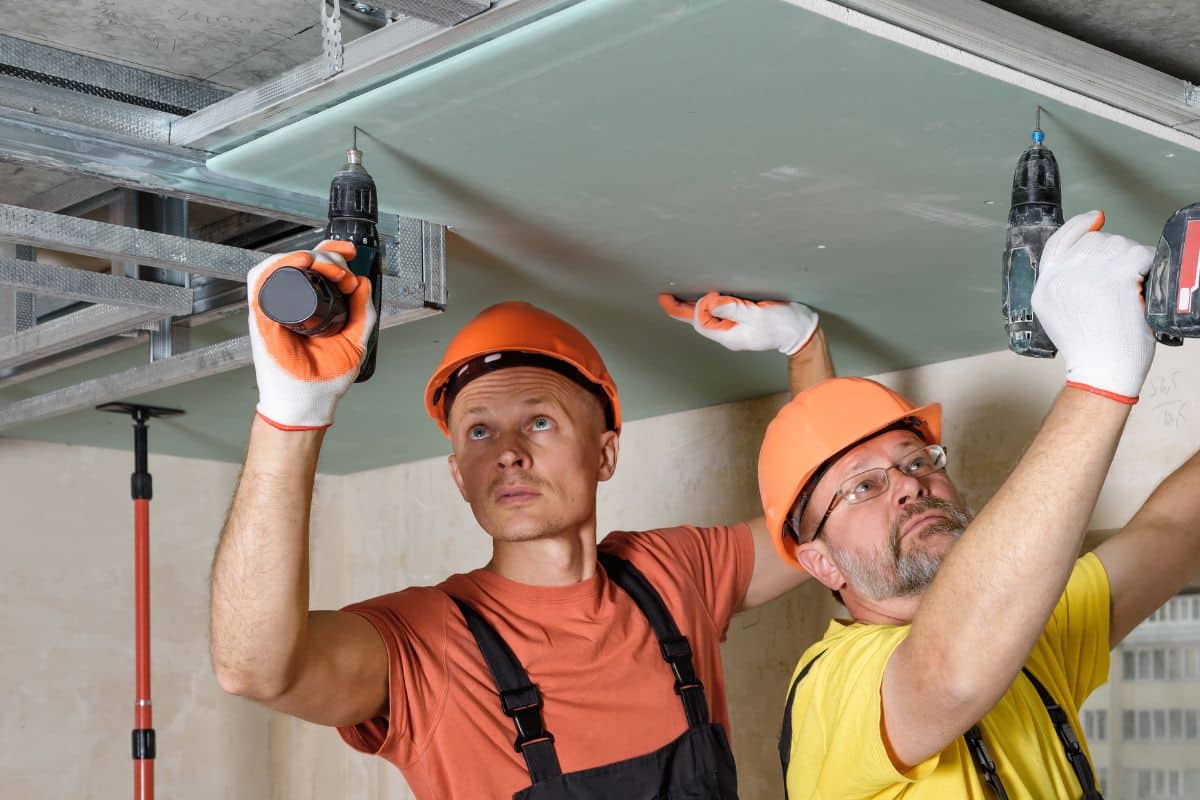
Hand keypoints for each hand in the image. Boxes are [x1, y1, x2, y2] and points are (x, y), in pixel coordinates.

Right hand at [247, 240, 375, 429]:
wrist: (307, 404)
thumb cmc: (323, 380)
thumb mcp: (354, 341)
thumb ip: (361, 314)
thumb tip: (362, 283)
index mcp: (308, 309)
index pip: (315, 271)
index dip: (332, 255)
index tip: (351, 254)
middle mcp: (288, 305)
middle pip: (299, 262)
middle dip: (326, 256)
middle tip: (343, 270)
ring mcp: (272, 309)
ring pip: (280, 264)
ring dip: (306, 257)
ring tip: (327, 267)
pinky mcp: (261, 316)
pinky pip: (262, 281)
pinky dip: (280, 266)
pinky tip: (302, 262)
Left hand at [658, 291, 818, 354]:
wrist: (802, 331)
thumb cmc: (783, 324)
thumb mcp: (758, 316)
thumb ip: (733, 309)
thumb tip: (709, 303)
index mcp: (729, 335)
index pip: (702, 323)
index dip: (696, 308)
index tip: (703, 294)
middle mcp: (728, 333)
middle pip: (699, 321)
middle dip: (681, 309)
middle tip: (664, 298)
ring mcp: (734, 328)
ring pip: (707, 318)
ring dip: (692, 307)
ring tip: (675, 298)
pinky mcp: (741, 321)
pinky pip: (718, 314)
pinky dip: (707, 306)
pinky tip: (702, 299)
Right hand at [1032, 210, 1155, 402]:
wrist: (1102, 371)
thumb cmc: (1089, 349)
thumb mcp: (1056, 314)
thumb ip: (1063, 282)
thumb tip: (1087, 251)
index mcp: (1044, 287)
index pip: (1058, 241)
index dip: (1079, 225)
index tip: (1095, 219)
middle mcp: (1061, 278)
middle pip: (1094, 241)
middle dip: (1114, 252)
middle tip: (1124, 275)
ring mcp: (1088, 277)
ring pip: (1119, 244)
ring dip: (1133, 258)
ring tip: (1132, 285)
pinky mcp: (1116, 279)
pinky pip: (1140, 254)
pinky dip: (1148, 264)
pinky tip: (1143, 282)